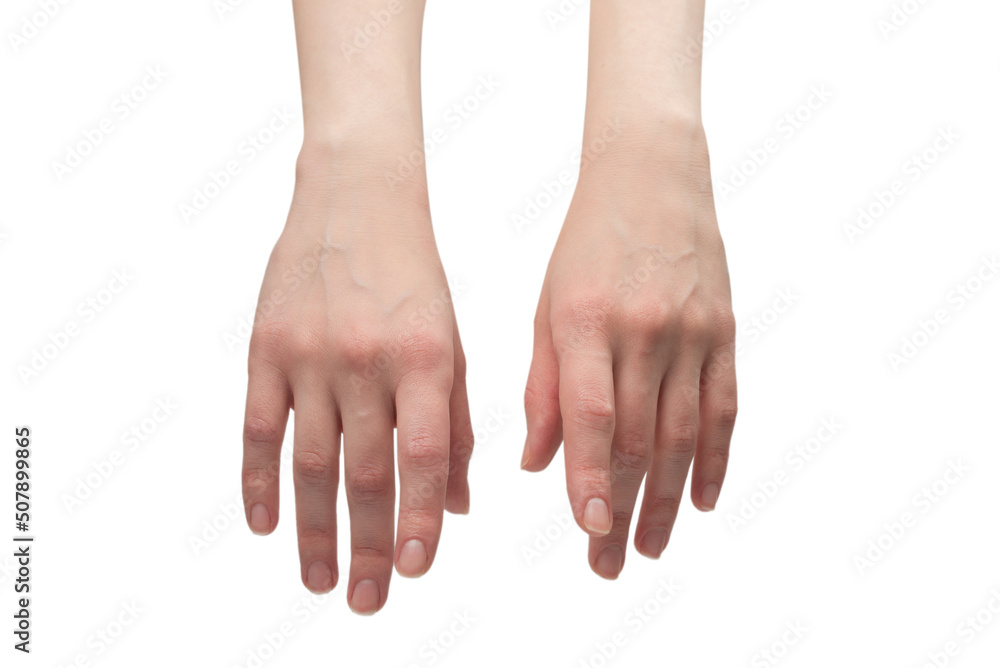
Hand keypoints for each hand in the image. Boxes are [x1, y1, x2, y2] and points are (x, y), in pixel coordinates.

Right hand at [241, 149, 472, 613]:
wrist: (355, 199)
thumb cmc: (414, 278)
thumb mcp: (450, 342)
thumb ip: (454, 421)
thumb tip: (456, 506)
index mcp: (424, 357)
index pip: (425, 456)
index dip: (421, 519)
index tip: (418, 569)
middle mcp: (366, 360)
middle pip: (366, 471)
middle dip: (371, 543)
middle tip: (369, 600)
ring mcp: (310, 355)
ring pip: (310, 461)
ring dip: (314, 529)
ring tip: (321, 580)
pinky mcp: (264, 347)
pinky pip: (257, 427)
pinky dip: (258, 480)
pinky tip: (264, 524)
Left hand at [521, 124, 736, 577]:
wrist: (653, 177)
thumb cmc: (585, 245)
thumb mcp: (546, 308)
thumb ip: (543, 387)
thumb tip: (536, 464)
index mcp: (584, 321)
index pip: (590, 414)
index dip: (588, 474)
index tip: (587, 528)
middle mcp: (642, 330)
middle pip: (637, 437)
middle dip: (622, 506)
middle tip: (609, 563)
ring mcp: (691, 331)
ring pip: (682, 432)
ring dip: (667, 498)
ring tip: (651, 548)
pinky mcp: (724, 330)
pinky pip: (724, 407)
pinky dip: (714, 457)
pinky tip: (704, 499)